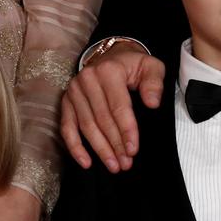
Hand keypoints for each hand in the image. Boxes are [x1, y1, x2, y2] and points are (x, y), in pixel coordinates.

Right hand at [59, 45, 165, 171]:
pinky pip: (67, 127)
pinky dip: (75, 147)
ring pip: (86, 126)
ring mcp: (74, 91)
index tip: (133, 150)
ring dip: (99, 149)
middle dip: (114, 144)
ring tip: (113, 165)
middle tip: (126, 163)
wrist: (111, 54)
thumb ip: (154, 83)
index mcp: (109, 71)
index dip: (126, 130)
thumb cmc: (132, 65)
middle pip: (101, 119)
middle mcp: (87, 80)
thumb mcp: (151, 66)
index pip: (118, 106)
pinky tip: (86, 162)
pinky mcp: (66, 101)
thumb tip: (152, 103)